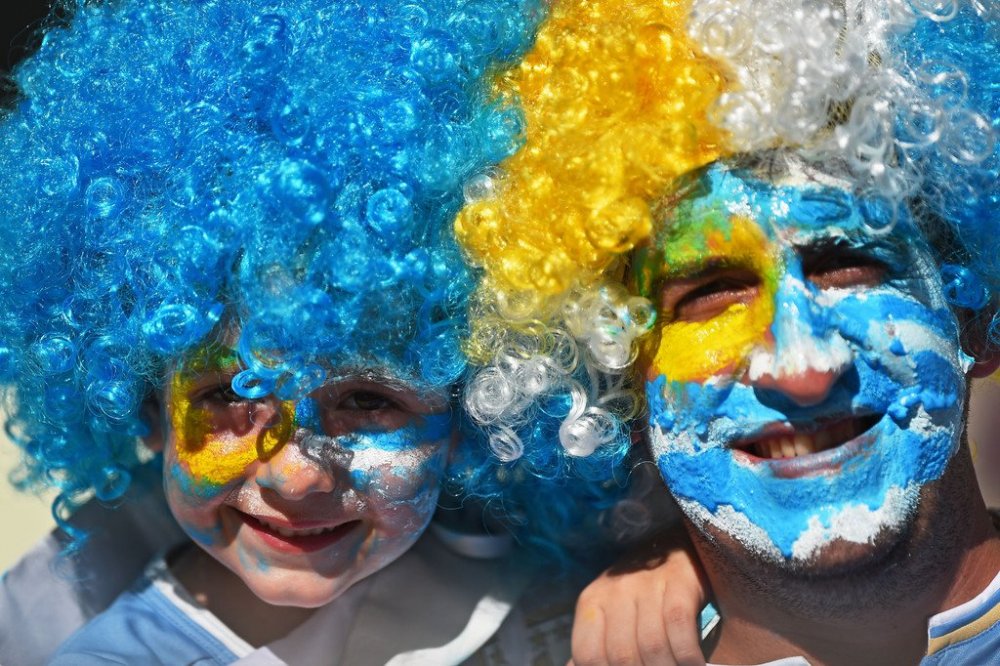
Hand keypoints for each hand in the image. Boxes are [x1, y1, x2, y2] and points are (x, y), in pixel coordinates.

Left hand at [569, 528, 708, 665]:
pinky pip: (680, 627)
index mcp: (591, 602)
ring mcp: (646, 583)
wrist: (675, 543)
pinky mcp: (679, 580)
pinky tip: (694, 663)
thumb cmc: (640, 590)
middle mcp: (615, 590)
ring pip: (652, 645)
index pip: (588, 655)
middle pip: (622, 655)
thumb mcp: (611, 612)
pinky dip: (688, 655)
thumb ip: (598, 643)